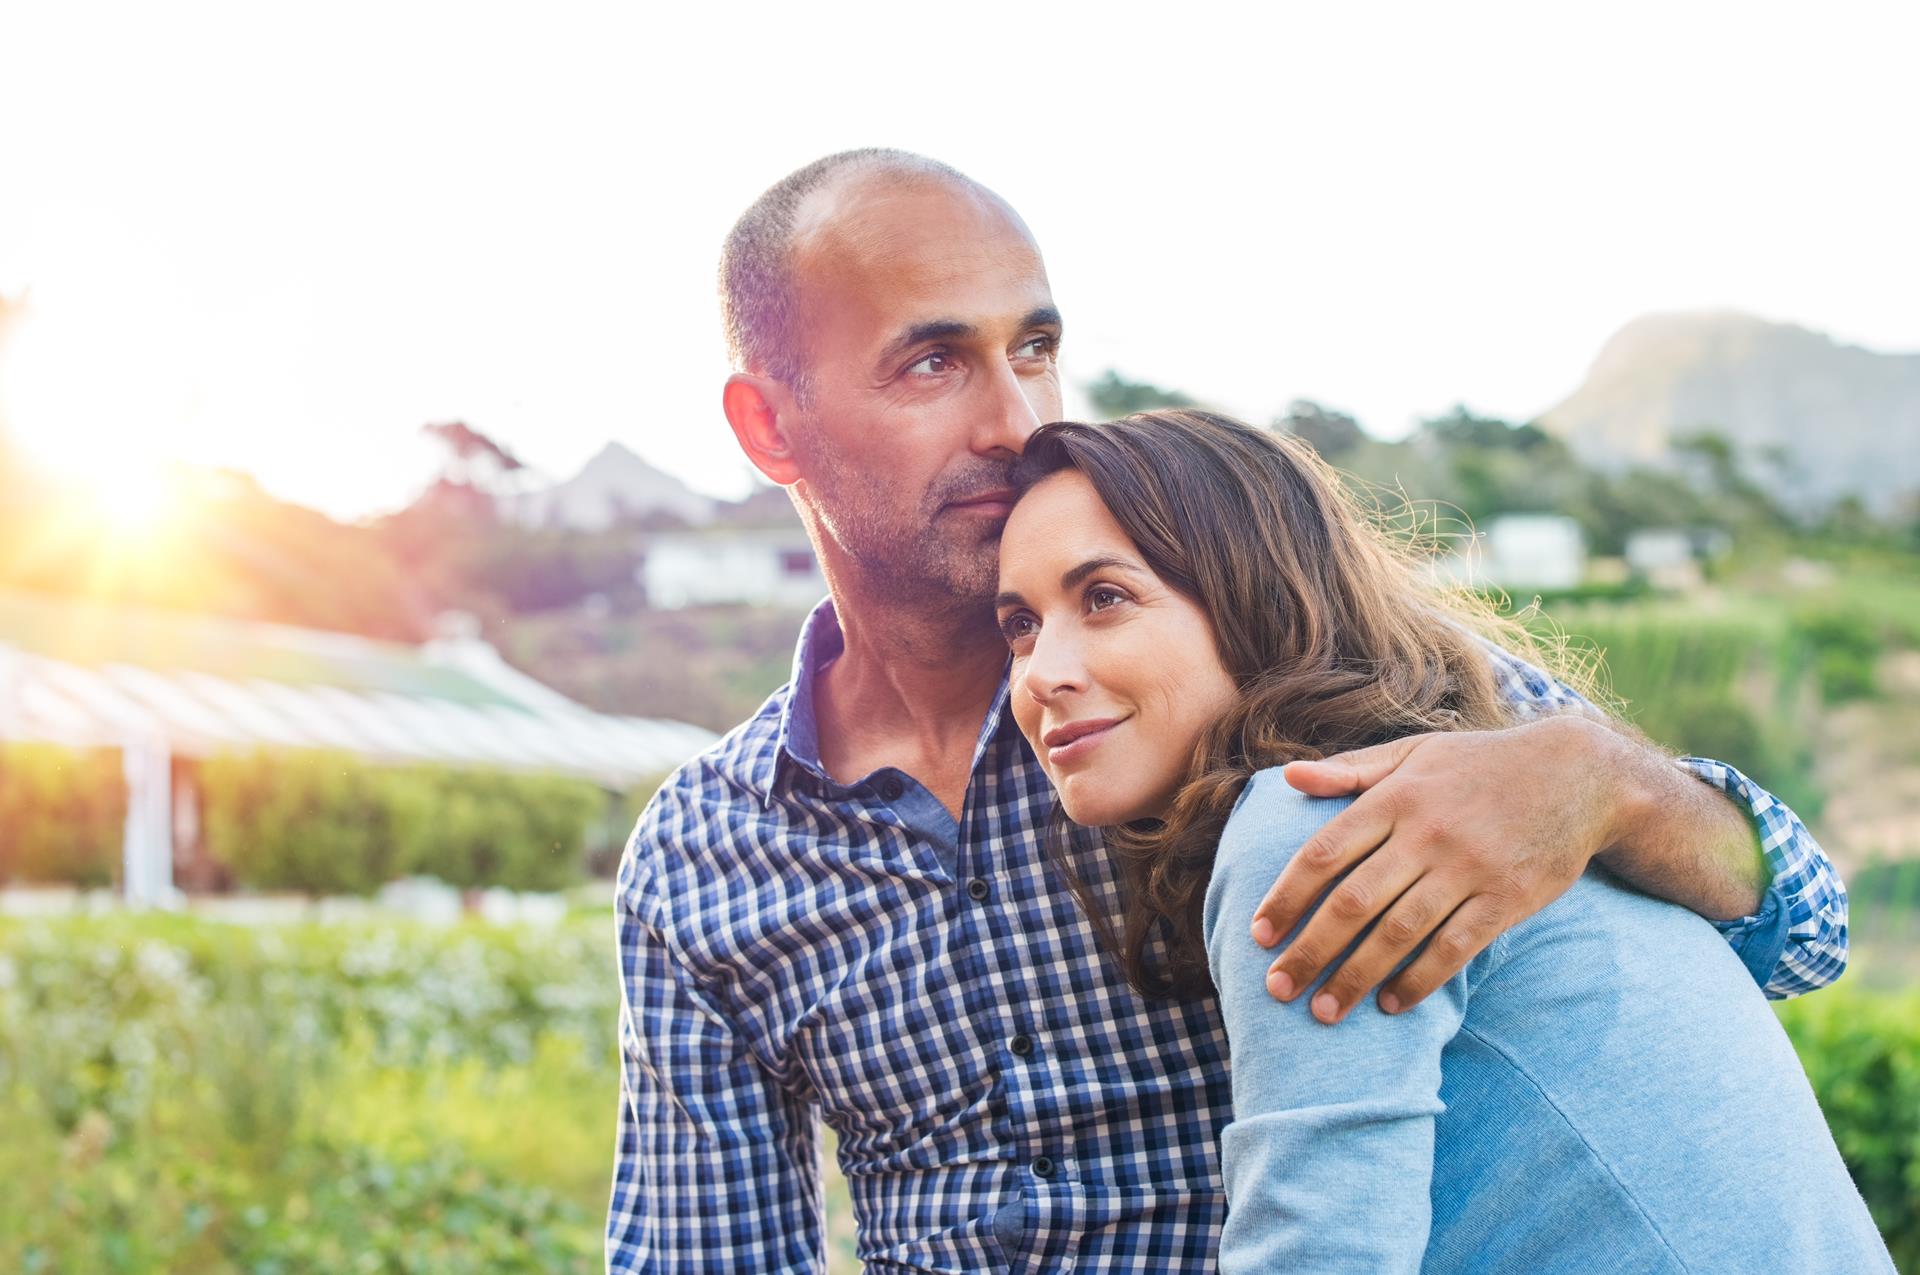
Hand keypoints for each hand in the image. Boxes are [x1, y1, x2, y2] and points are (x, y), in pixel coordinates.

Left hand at [1250, 715, 1625, 1023]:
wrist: (1579, 774)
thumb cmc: (1480, 765)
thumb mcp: (1414, 753)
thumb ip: (1350, 770)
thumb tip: (1289, 779)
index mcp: (1394, 798)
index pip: (1324, 853)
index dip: (1286, 896)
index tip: (1258, 933)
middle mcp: (1426, 834)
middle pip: (1352, 902)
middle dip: (1309, 951)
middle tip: (1276, 989)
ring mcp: (1468, 868)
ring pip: (1397, 933)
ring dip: (1355, 977)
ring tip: (1324, 1011)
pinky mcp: (1507, 899)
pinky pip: (1453, 949)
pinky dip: (1418, 980)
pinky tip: (1391, 1005)